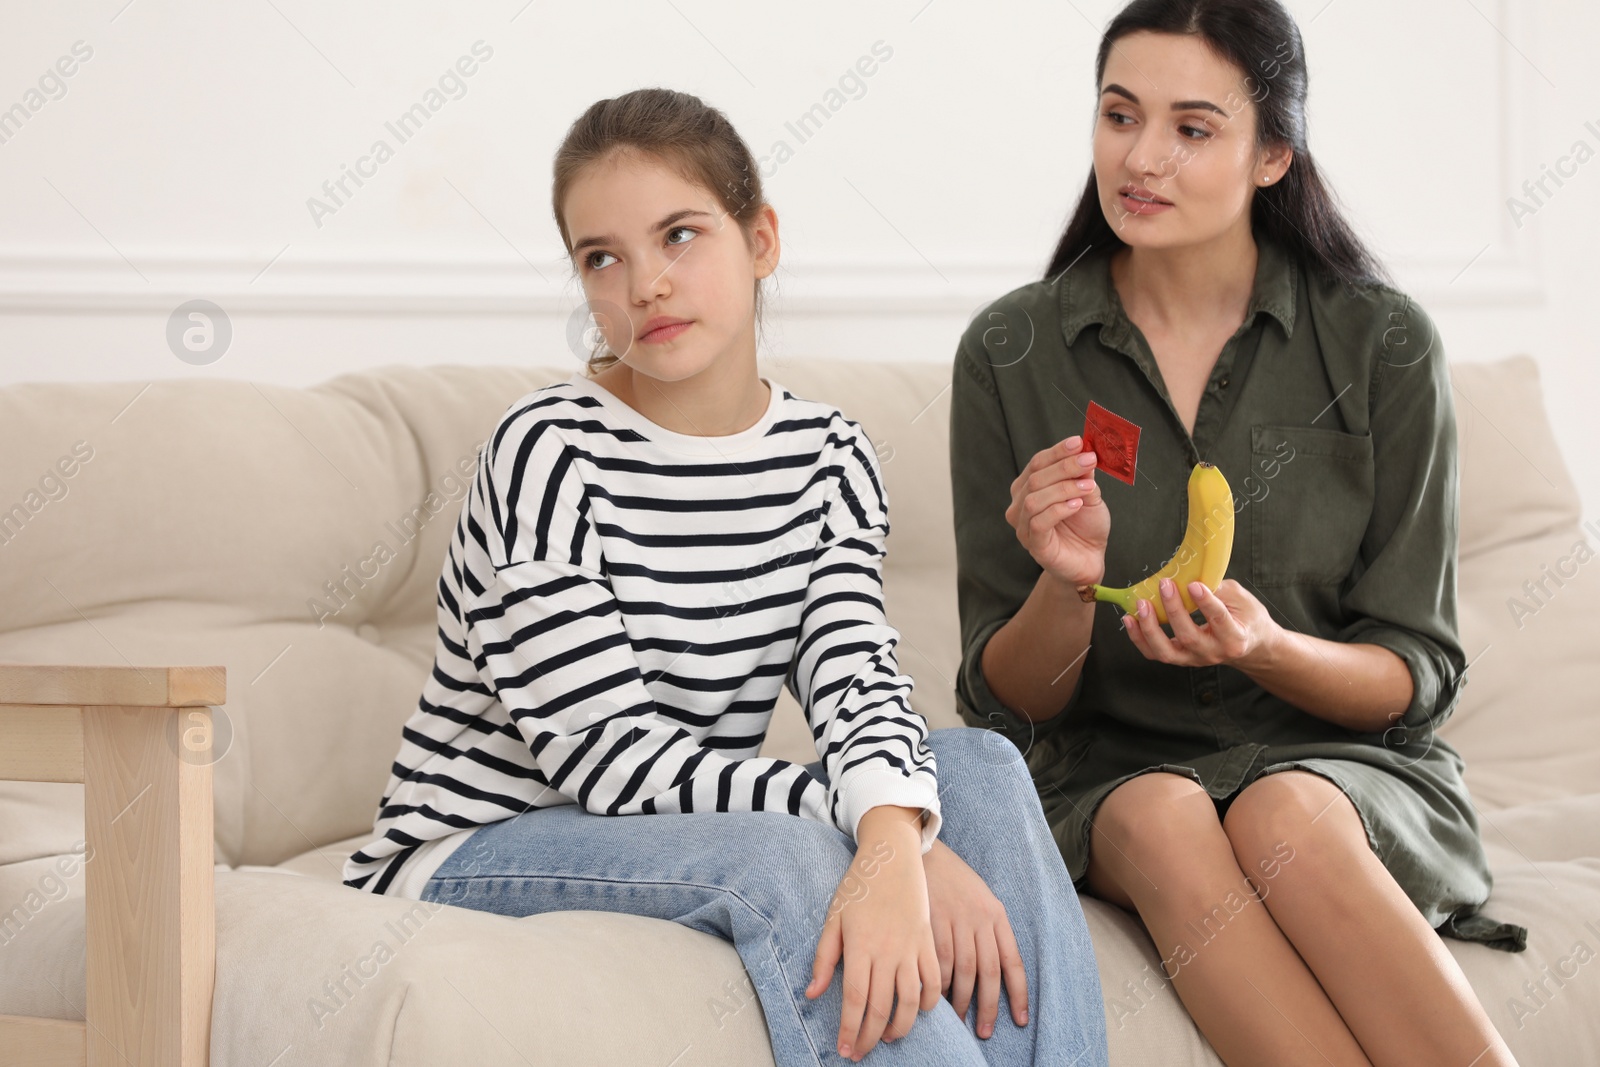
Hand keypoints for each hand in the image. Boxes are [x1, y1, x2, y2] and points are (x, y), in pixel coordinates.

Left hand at [805, 814, 939, 1061]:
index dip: (849, 1028)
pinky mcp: (928, 942)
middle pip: (881, 1007)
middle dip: (869, 1037)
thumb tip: (811, 994)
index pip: (854, 999)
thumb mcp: (833, 918)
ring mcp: (911, 947)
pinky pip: (934, 981)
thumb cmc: (858, 886)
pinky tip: (917, 1012)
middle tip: (859, 1052)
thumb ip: (823, 958)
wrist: (892, 857)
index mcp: (860, 945)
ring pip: (911, 1001)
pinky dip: (929, 1002)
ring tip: (887, 1038)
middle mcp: (887, 950)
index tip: (844, 1049)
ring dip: (900, 1027)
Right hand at [922, 838, 1028, 1037]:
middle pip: (988, 971)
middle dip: (988, 1006)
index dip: (1018, 994)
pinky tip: (938, 995)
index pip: (1013, 961)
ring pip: (963, 970)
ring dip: (962, 1000)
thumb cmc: (954, 881)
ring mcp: (955, 919)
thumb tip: (994, 973)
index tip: (1020, 1020)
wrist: (923, 853)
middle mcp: (979, 918)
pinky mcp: (932, 920)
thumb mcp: (981, 899)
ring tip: (960, 1019)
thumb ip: (989, 931)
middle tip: (985, 1031)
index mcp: (996, 915)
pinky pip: (939, 960)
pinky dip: (939, 982)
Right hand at [1004, 435, 1108, 587]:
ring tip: (1088, 487)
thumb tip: (1085, 452)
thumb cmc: (1085, 526)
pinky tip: (1077, 505)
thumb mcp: (1088, 494)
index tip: (1079, 442)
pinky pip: (1039, 522)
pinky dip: (1059, 509)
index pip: (1038, 463)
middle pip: (1035, 478)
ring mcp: (1023, 526)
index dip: (1058, 451)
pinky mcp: (1033, 544)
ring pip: (1034, 498)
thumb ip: (1083, 475)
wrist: (1089, 559)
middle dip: (1064, 466)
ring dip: (1064, 488)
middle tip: (1089, 460)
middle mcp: (1020, 505)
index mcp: (1029, 488)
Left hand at [1121, 577, 1281, 668]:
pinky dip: (1139, 638)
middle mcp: (1213, 653)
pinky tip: (1130, 619)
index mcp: (1235, 638)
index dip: (1206, 603)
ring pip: (1167, 652)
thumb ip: (1218, 589)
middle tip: (1165, 585)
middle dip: (1174, 610)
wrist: (1248, 645)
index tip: (1194, 585)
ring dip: (1150, 628)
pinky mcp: (1180, 659)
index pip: (1219, 620)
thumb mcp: (1242, 599)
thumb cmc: (1247, 618)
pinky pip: (1154, 653)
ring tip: (1141, 604)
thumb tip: (1191, 576)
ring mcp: (1194, 659)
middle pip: (1189, 637)